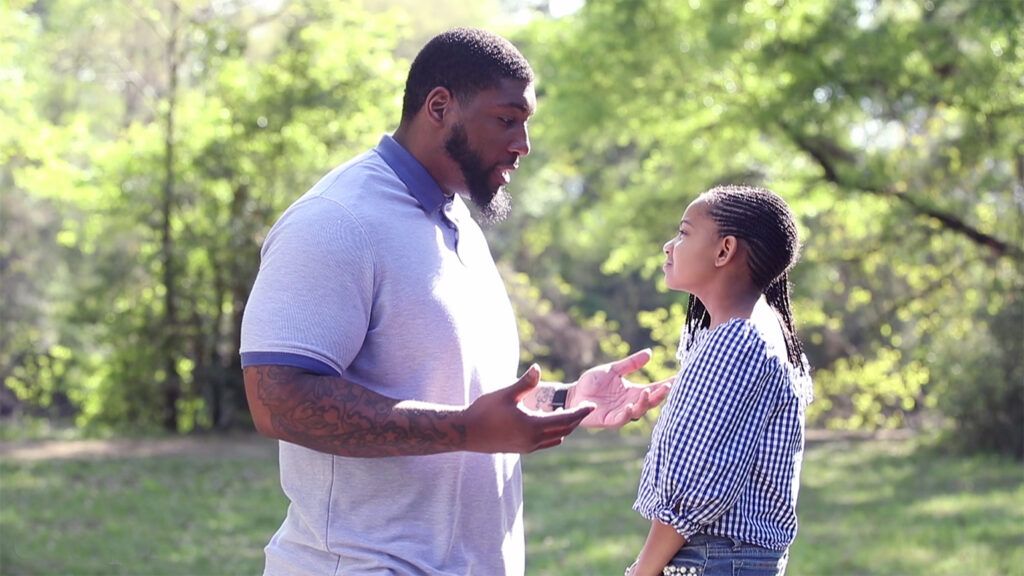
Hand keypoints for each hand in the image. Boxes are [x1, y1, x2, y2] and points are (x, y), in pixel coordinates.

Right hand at [463, 365, 594, 452]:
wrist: (466, 432)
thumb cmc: (484, 410)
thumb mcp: (506, 394)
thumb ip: (525, 383)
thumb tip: (538, 368)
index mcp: (533, 426)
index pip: (566, 420)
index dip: (580, 412)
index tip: (592, 406)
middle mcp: (533, 440)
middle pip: (564, 431)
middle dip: (575, 420)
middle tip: (584, 409)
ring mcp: (527, 447)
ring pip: (555, 438)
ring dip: (564, 428)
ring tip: (567, 415)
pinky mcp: (520, 449)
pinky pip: (545, 443)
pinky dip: (553, 433)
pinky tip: (547, 423)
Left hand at [571, 349, 672, 427]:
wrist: (573, 394)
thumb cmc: (592, 382)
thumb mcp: (613, 370)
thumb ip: (631, 364)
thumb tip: (650, 353)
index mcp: (633, 391)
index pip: (654, 388)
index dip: (666, 384)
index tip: (680, 377)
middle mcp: (630, 403)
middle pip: (651, 401)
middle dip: (660, 395)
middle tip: (668, 386)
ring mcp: (621, 413)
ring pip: (639, 411)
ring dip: (645, 402)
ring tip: (649, 392)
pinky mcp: (609, 420)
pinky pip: (621, 419)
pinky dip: (627, 413)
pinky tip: (630, 406)